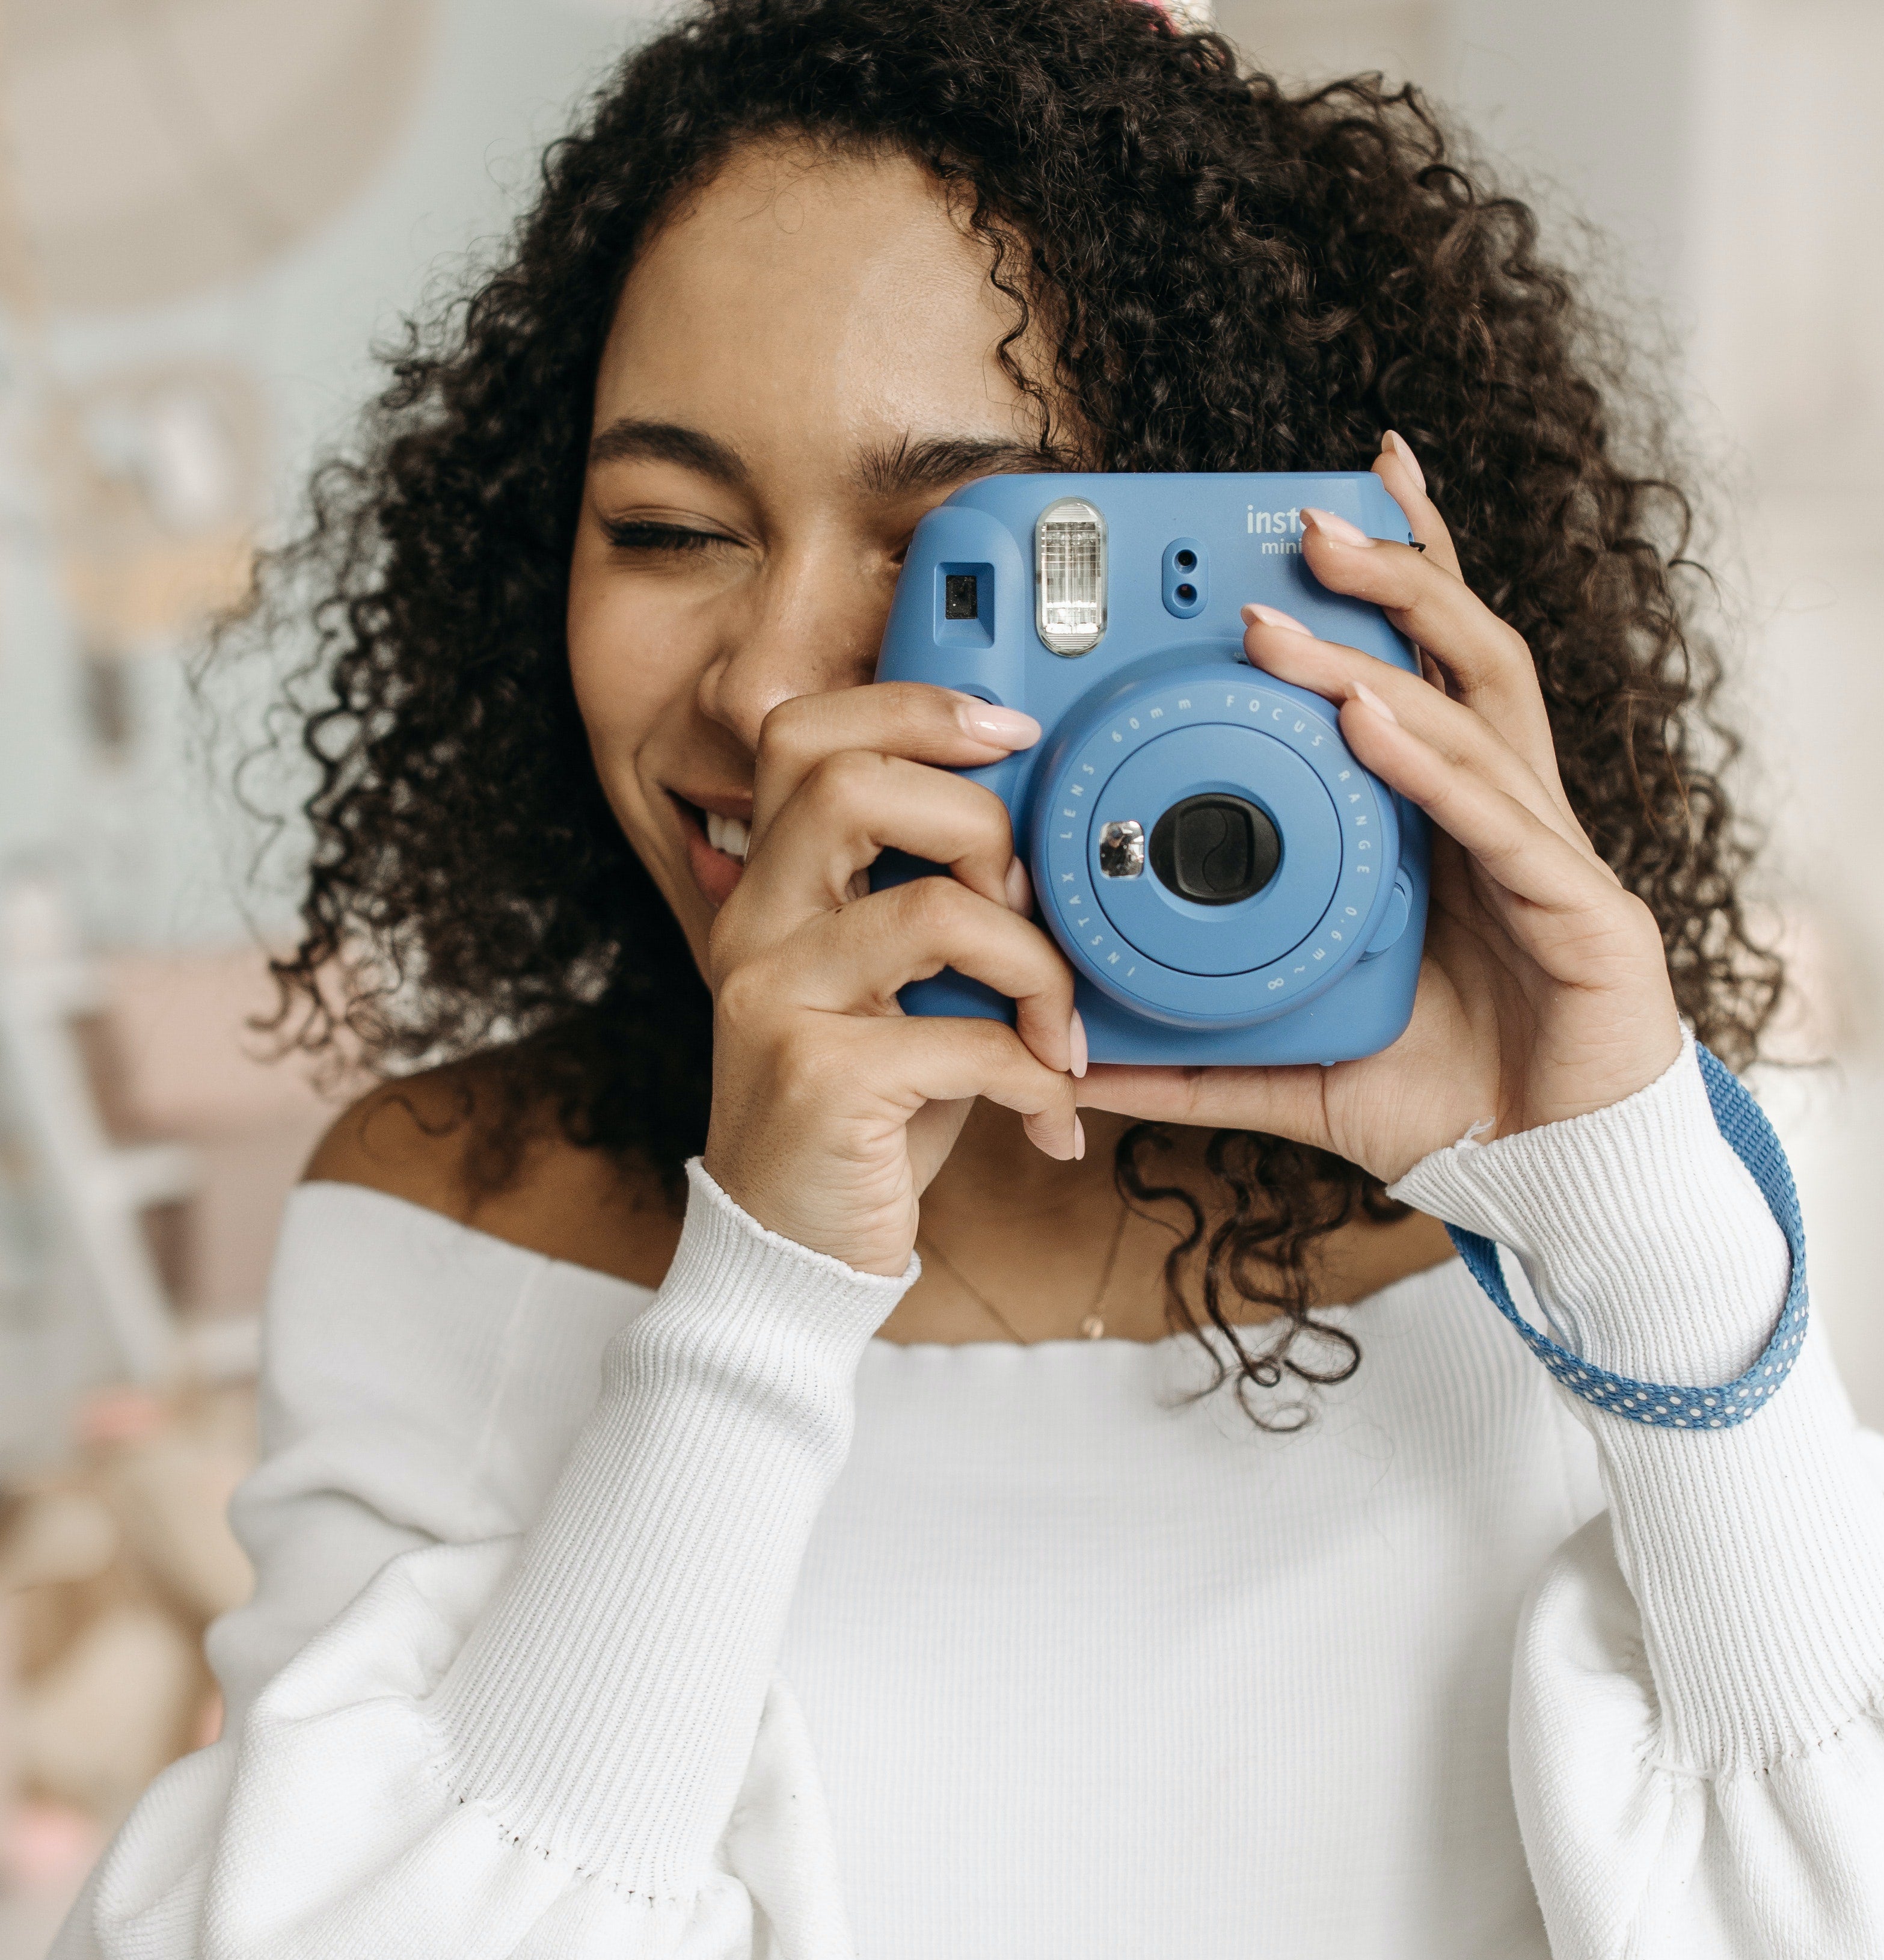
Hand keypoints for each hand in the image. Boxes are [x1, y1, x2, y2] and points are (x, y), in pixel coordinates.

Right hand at [702, 686, 1083, 1273]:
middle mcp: (752, 928)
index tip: (1010, 734)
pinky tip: (1045, 1112)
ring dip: (1033, 965)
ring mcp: (774, 1001)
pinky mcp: (816, 1080)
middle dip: (978, 820)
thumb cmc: (863, 1116)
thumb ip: (932, 908)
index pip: (803, 735)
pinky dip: (1034, 1076)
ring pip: (932, 909)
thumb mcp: (894, 992)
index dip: (912, 707)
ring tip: (1055, 1030)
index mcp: (769, 889)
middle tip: (1026, 900)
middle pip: (850, 782)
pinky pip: (966, 1040)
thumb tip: (1045, 844)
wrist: (791, 1252)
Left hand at [1082, 433, 1682, 1182]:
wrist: (1571, 1189)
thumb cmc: (1458, 1107)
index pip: (1419, 676)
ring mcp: (1551, 855)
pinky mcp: (1586, 912)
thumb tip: (1083, 1066)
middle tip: (1304, 514)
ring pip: (1476, 711)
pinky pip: (1502, 820)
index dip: (1383, 589)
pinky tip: (1371, 721)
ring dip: (1390, 646)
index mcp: (1449, 831)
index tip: (1306, 519)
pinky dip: (1431, 764)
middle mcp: (1505, 817)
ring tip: (1306, 596)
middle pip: (1462, 653)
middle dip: (1394, 569)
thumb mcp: (1304, 1076)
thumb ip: (1199, 1065)